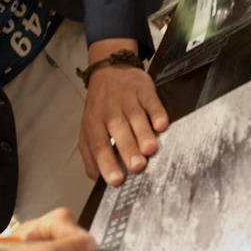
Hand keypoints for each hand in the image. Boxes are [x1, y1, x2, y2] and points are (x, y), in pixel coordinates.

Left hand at [79, 64, 168, 185]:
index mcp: (94, 124)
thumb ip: (91, 155)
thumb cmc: (100, 108)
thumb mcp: (88, 129)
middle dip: (127, 149)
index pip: (99, 145)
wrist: (109, 71)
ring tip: (149, 150)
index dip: (106, 162)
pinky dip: (157, 113)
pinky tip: (161, 125)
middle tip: (136, 166)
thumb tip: (97, 180)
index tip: (116, 180)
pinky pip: (151, 101)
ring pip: (135, 117)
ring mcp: (127, 100)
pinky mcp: (143, 90)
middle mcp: (110, 112)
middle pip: (118, 131)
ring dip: (143, 133)